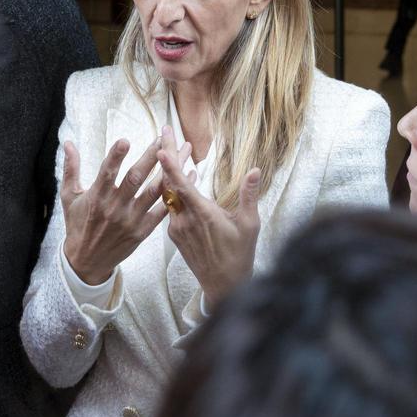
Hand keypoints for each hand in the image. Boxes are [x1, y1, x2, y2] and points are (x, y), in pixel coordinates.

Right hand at [60, 136, 190, 283]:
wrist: (86, 261)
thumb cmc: (77, 224)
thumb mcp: (68, 197)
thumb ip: (71, 168)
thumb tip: (68, 142)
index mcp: (96, 197)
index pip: (106, 173)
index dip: (115, 157)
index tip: (125, 140)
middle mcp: (114, 208)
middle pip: (136, 178)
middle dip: (150, 157)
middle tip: (162, 139)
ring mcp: (130, 220)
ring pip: (153, 192)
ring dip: (168, 171)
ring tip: (180, 153)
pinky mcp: (142, 231)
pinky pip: (162, 211)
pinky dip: (174, 194)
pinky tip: (186, 178)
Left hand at [156, 128, 261, 308]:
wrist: (223, 285)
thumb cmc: (239, 254)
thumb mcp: (249, 224)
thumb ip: (249, 195)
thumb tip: (255, 170)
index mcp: (201, 215)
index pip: (180, 186)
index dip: (170, 165)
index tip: (161, 146)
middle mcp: (184, 220)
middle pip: (169, 183)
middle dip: (167, 155)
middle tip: (165, 131)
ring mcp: (177, 227)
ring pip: (168, 194)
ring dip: (171, 172)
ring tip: (177, 149)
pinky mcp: (175, 234)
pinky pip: (171, 206)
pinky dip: (175, 189)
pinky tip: (184, 177)